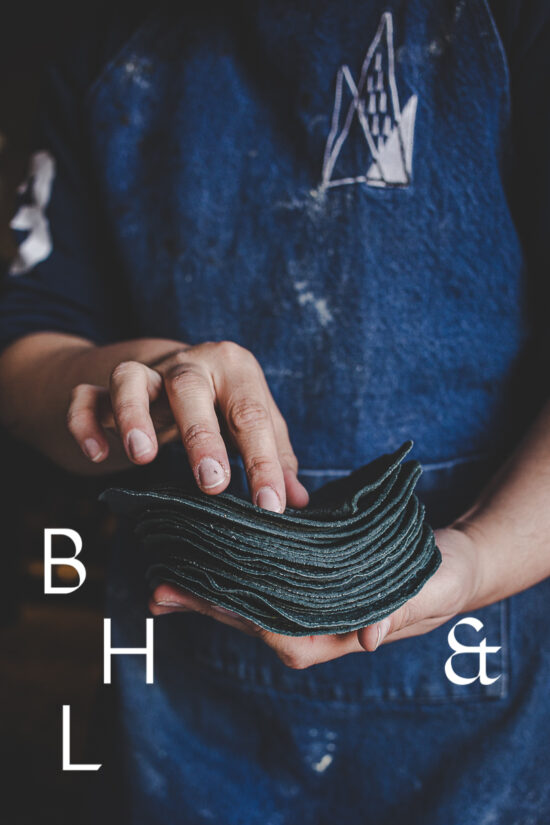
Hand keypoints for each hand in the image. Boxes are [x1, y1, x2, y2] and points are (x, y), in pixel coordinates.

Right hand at [66, 340, 308, 510]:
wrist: (172, 369)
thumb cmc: (223, 402)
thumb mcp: (252, 420)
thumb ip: (276, 455)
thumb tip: (298, 501)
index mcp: (233, 368)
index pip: (251, 415)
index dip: (263, 463)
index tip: (271, 506)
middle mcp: (188, 364)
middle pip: (190, 388)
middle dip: (201, 436)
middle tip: (213, 483)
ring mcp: (143, 373)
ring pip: (129, 379)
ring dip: (133, 415)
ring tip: (142, 457)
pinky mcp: (102, 387)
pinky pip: (85, 397)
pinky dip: (86, 422)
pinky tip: (99, 455)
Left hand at [149, 523, 481, 667]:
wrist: (451, 564)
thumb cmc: (442, 580)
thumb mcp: (430, 594)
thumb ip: (401, 613)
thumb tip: (368, 638)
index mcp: (336, 635)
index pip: (275, 630)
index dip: (233, 615)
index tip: (194, 597)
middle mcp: (314, 625)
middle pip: (250, 617)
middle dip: (203, 603)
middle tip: (157, 590)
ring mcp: (309, 603)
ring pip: (249, 599)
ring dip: (208, 588)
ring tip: (164, 574)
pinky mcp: (308, 580)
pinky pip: (263, 579)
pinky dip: (232, 569)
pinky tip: (207, 554)